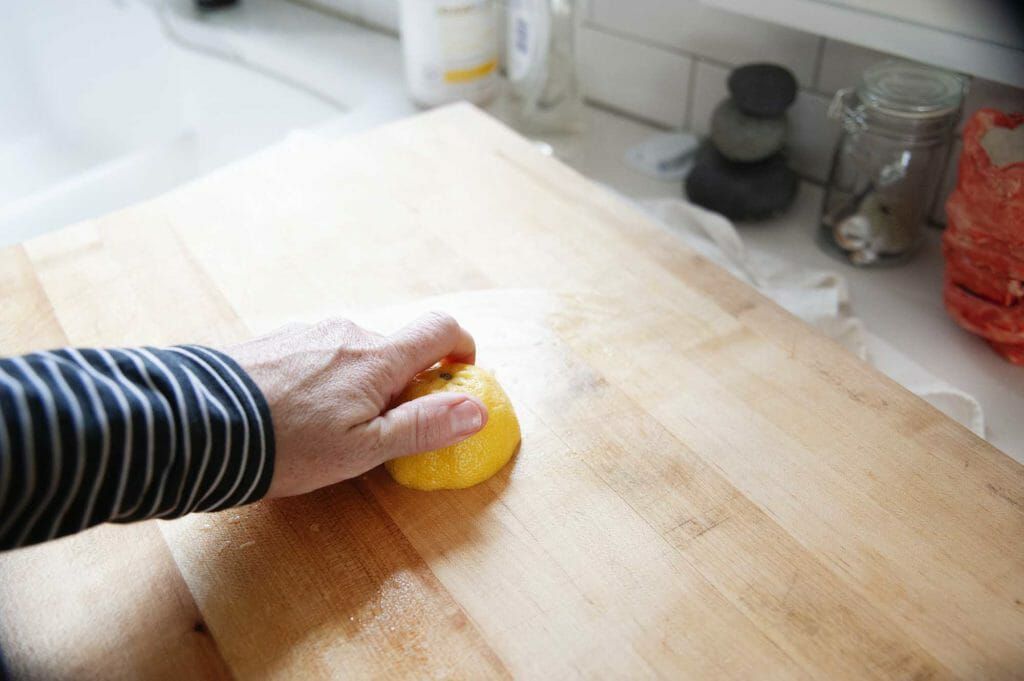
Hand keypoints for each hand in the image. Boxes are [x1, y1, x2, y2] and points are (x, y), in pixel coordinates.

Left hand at [226, 312, 486, 497]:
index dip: (462, 347)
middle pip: (395, 347)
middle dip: (401, 382)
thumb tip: (477, 410)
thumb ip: (423, 426)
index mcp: (378, 358)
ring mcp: (308, 332)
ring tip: (327, 427)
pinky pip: (317, 353)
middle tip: (379, 429)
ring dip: (359, 381)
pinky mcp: (275, 340)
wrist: (197, 424)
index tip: (459, 375)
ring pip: (354, 352)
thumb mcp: (363, 450)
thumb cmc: (287, 445)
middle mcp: (348, 332)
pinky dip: (323, 377)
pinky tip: (295, 412)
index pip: (440, 328)